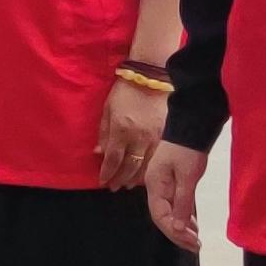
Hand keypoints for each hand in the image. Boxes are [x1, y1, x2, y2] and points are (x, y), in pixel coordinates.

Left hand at [94, 72, 164, 192]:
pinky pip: (157, 159)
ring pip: (145, 167)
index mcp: (122, 130)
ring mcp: (155, 138)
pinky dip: (150, 170)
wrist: (151, 78)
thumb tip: (99, 153)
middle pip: (129, 167)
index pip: (113, 159)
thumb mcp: (108, 109)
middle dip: (119, 180)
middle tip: (114, 187)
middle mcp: (139, 138)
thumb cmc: (126, 91)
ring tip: (127, 185)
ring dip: (134, 179)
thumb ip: (103, 133)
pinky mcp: (166, 137)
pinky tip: (145, 175)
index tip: (103, 181)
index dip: (107, 173)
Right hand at [141, 140, 204, 250]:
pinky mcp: (172, 182)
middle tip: (196, 246)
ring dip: (181, 227)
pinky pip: (174, 205)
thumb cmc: (188, 149)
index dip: (174, 231)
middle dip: (178, 234)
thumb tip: (179, 228)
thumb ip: (182, 202)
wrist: (191, 126)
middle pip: (163, 217)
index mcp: (155, 185)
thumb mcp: (188, 176)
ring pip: (169, 212)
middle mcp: (156, 187)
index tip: (192, 241)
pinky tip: (192, 224)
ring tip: (195, 240)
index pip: (160, 216)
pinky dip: (183, 216)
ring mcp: (163, 185)